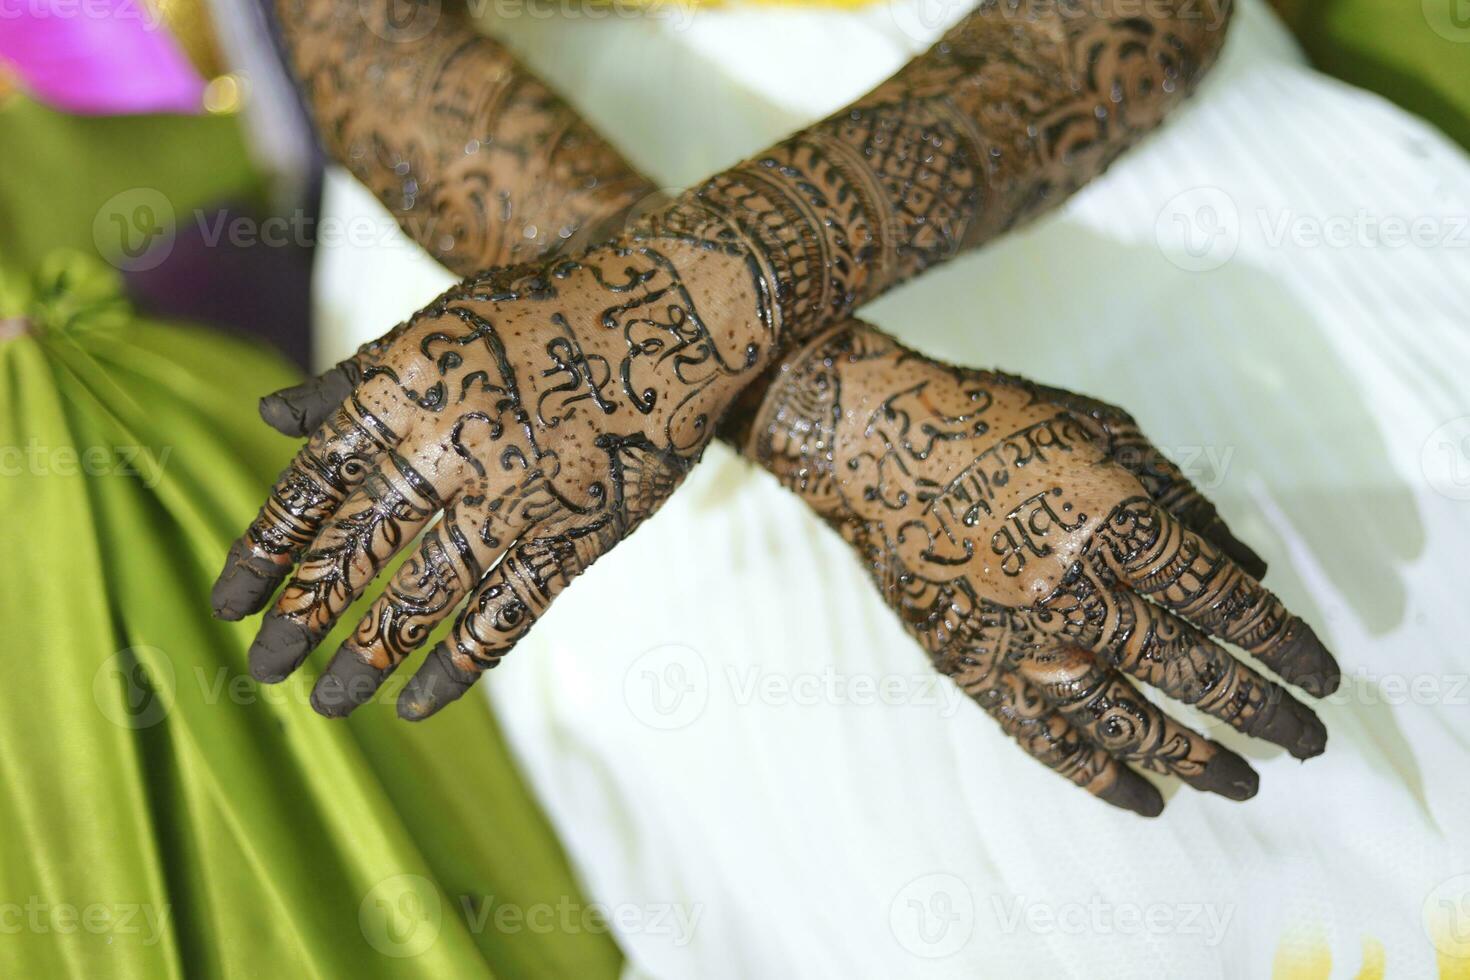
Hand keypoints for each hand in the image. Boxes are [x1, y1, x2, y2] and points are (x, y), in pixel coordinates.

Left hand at [213, 246, 764, 718]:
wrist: (668, 311)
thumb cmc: (541, 311)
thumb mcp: (438, 323)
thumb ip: (353, 377)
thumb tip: (269, 417)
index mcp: (404, 392)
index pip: (312, 485)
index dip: (266, 549)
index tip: (231, 603)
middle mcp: (450, 449)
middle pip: (358, 548)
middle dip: (303, 616)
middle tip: (262, 670)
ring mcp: (518, 497)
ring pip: (426, 595)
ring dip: (370, 655)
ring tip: (328, 701)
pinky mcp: (577, 533)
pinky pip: (508, 614)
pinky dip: (460, 664)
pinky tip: (419, 704)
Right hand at [739, 324, 1338, 814]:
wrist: (875, 444)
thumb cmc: (996, 422)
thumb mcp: (1104, 431)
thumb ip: (1181, 501)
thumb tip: (1249, 568)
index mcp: (1117, 522)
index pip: (1227, 603)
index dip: (1285, 645)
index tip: (1324, 677)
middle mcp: (1075, 590)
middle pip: (1192, 671)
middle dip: (1263, 713)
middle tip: (1310, 742)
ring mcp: (1020, 637)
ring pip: (1126, 720)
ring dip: (1195, 759)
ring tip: (1245, 782)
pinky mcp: (974, 666)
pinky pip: (1045, 739)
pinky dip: (1099, 775)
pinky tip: (1145, 800)